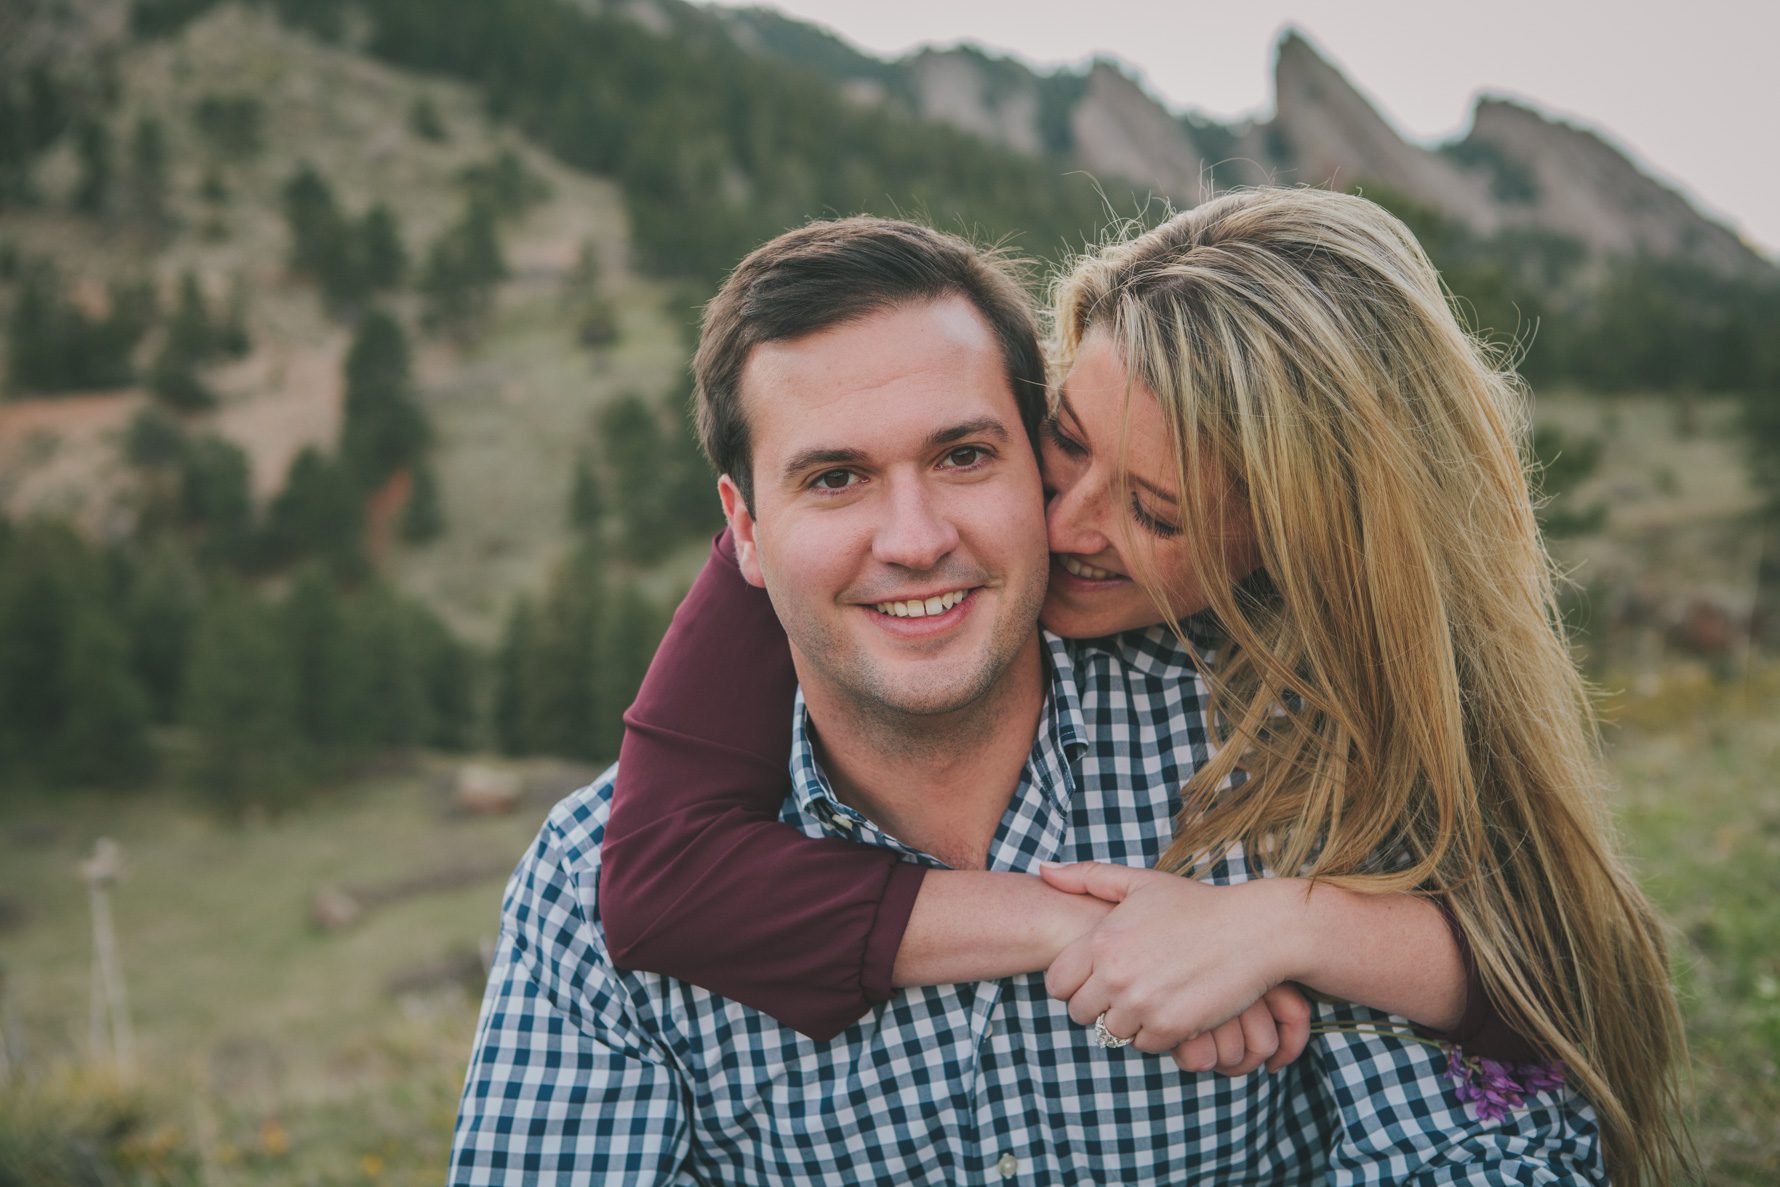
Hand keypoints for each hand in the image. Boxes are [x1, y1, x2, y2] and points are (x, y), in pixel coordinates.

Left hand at [1040, 862, 1310, 1067]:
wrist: (1253, 931)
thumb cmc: (1196, 904)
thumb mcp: (1140, 882)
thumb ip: (1087, 877)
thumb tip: (1042, 870)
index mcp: (1101, 941)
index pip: (1057, 984)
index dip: (1074, 983)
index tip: (1096, 977)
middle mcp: (1115, 975)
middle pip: (1079, 1013)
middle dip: (1097, 1005)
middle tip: (1126, 989)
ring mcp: (1141, 1004)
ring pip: (1110, 1032)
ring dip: (1128, 1020)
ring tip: (1152, 996)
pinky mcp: (1170, 1027)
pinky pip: (1144, 1045)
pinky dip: (1156, 1033)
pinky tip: (1173, 1007)